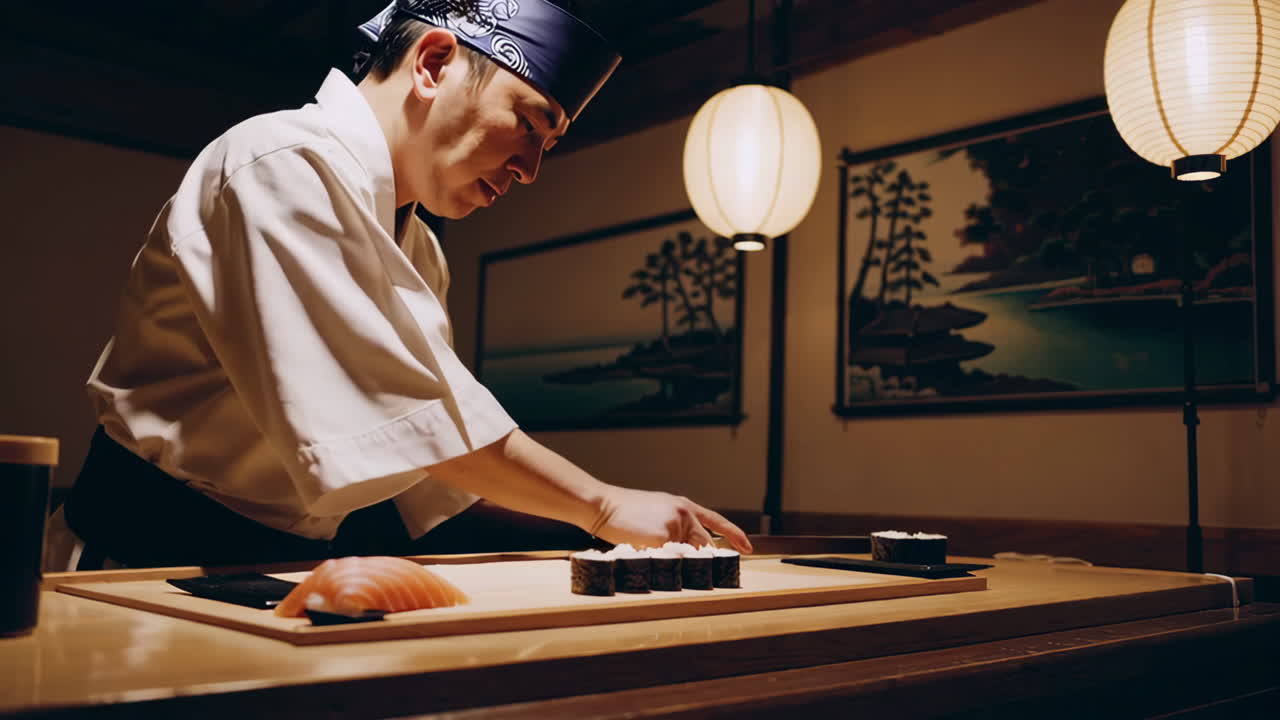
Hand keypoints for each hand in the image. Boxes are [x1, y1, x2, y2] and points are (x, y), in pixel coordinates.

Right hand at [588, 487, 752, 553]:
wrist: (604, 505)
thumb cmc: (625, 510)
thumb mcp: (657, 510)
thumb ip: (675, 526)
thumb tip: (686, 548)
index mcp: (684, 506)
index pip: (716, 521)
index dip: (734, 535)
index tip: (747, 547)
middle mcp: (684, 514)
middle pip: (703, 545)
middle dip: (700, 560)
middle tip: (699, 571)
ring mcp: (675, 526)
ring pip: (683, 556)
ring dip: (672, 560)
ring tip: (650, 552)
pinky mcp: (663, 539)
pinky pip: (666, 560)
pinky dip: (657, 562)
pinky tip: (642, 551)